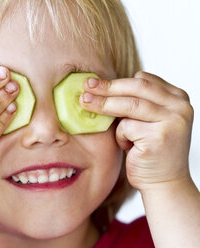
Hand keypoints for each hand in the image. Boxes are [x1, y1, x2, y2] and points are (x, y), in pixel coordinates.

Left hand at [80, 71, 193, 191]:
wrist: (164, 183)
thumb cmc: (150, 150)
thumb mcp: (147, 120)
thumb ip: (136, 102)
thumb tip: (100, 85)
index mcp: (178, 98)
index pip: (144, 80)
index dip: (116, 81)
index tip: (94, 81)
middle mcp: (180, 107)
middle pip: (136, 88)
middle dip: (107, 87)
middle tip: (86, 85)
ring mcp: (172, 122)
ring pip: (129, 105)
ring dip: (103, 104)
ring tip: (85, 103)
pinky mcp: (159, 137)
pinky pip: (126, 127)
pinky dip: (120, 136)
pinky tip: (129, 146)